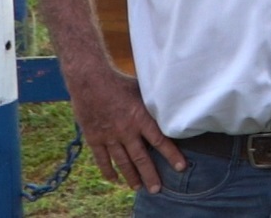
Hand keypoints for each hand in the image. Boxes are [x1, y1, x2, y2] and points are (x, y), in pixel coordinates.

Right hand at [66, 69, 185, 191]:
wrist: (89, 80)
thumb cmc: (118, 81)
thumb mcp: (141, 89)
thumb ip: (152, 103)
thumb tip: (170, 103)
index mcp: (140, 118)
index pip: (160, 141)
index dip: (171, 155)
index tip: (181, 167)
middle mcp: (126, 131)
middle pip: (141, 158)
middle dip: (150, 175)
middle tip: (157, 189)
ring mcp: (109, 136)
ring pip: (122, 162)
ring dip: (131, 176)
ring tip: (138, 187)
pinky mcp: (94, 138)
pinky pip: (102, 159)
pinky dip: (108, 170)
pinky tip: (113, 179)